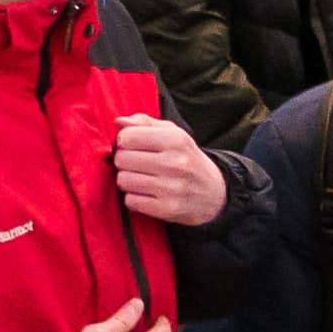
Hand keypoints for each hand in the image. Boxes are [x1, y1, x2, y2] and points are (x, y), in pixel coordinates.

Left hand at [112, 115, 226, 227]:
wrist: (214, 193)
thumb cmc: (186, 158)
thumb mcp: (173, 134)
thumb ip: (144, 123)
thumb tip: (119, 122)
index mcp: (175, 139)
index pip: (127, 137)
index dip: (125, 141)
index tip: (134, 146)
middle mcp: (175, 162)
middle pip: (121, 159)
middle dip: (125, 161)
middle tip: (137, 164)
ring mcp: (172, 188)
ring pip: (123, 181)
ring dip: (128, 181)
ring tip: (142, 179)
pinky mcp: (167, 209)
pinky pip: (131, 201)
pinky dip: (134, 198)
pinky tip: (147, 194)